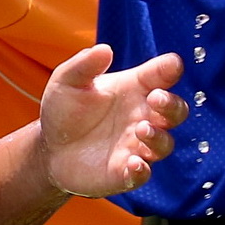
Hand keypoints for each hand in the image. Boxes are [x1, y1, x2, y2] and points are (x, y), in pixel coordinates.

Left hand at [35, 46, 185, 198]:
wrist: (49, 149)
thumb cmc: (64, 110)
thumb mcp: (67, 81)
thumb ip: (84, 65)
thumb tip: (104, 49)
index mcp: (133, 89)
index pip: (161, 76)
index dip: (170, 69)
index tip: (173, 65)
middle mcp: (141, 117)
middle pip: (174, 111)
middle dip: (172, 105)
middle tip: (156, 99)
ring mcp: (136, 146)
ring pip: (164, 144)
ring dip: (158, 137)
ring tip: (141, 129)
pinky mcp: (125, 172)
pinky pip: (143, 174)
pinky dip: (142, 170)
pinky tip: (134, 164)